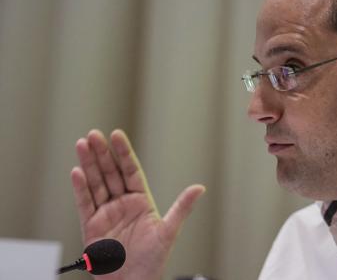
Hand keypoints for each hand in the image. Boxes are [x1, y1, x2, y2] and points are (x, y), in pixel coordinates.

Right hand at [70, 129, 204, 279]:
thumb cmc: (152, 262)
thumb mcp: (169, 231)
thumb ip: (182, 207)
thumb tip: (199, 187)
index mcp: (141, 201)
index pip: (131, 171)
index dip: (124, 153)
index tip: (117, 135)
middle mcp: (122, 204)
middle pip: (111, 173)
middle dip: (103, 154)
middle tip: (95, 134)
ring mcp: (106, 213)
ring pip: (96, 184)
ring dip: (88, 164)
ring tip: (82, 144)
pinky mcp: (91, 227)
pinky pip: (85, 204)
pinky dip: (80, 188)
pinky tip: (77, 172)